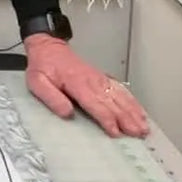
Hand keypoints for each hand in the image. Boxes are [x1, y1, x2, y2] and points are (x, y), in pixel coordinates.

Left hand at [24, 34, 148, 137]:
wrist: (48, 47)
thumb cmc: (43, 67)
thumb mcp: (37, 83)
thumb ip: (52, 98)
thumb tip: (68, 114)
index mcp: (77, 83)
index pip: (95, 104)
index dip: (107, 119)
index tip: (117, 133)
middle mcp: (92, 81)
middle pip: (113, 102)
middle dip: (127, 119)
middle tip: (139, 134)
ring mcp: (99, 79)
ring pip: (120, 96)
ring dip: (133, 111)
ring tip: (144, 126)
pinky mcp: (102, 78)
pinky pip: (120, 89)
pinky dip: (132, 100)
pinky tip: (140, 111)